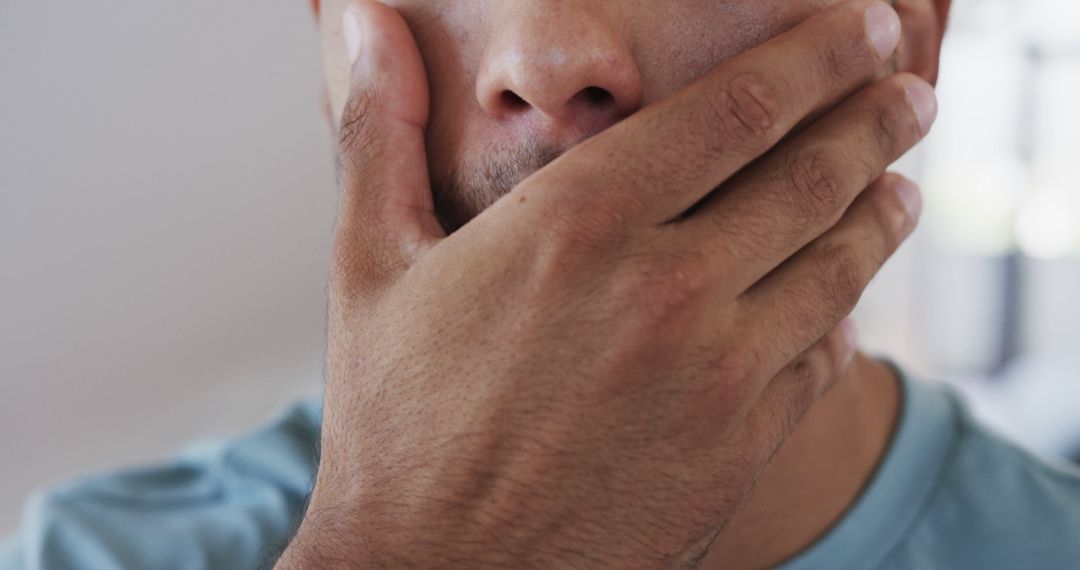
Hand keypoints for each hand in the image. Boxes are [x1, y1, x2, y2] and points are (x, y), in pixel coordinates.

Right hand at [278, 0, 933, 566]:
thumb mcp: (369, 264)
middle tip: (909, 90)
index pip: (739, 106)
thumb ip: (377, 131)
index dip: (818, 53)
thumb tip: (363, 21)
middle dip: (878, 117)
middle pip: (814, 173)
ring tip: (904, 183)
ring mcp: (717, 376)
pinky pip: (824, 357)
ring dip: (884, 209)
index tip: (863, 25)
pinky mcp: (741, 447)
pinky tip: (845, 298)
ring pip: (840, 264)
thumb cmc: (399, 422)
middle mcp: (665, 291)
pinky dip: (846, 314)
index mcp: (578, 224)